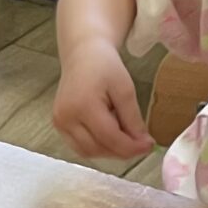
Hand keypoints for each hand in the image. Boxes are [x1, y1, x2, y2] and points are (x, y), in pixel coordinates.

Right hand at [51, 40, 149, 159]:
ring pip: (87, 152)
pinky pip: (79, 146)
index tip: (149, 146)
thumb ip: (133, 118)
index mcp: (83, 106)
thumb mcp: (125, 89)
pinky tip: (111, 137)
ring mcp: (59, 123)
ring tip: (126, 139)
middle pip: (98, 148)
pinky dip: (97, 147)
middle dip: (122, 151)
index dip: (132, 147)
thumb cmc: (105, 66)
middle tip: (141, 144)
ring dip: (110, 151)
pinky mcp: (59, 125)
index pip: (110, 138)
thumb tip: (142, 143)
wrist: (82, 55)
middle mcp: (66, 118)